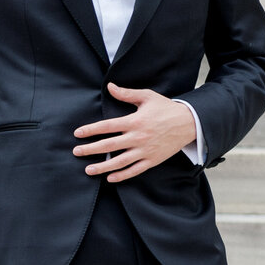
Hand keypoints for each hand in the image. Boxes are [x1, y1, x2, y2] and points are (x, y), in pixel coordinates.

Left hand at [73, 84, 196, 182]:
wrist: (189, 123)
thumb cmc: (166, 108)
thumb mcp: (147, 97)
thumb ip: (127, 94)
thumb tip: (110, 87)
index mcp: (134, 121)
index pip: (107, 126)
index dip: (91, 130)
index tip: (78, 134)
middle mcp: (138, 137)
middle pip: (109, 145)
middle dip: (91, 149)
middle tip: (76, 152)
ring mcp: (145, 150)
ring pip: (120, 161)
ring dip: (102, 167)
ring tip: (88, 170)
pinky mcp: (152, 160)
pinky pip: (134, 170)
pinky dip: (122, 175)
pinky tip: (110, 178)